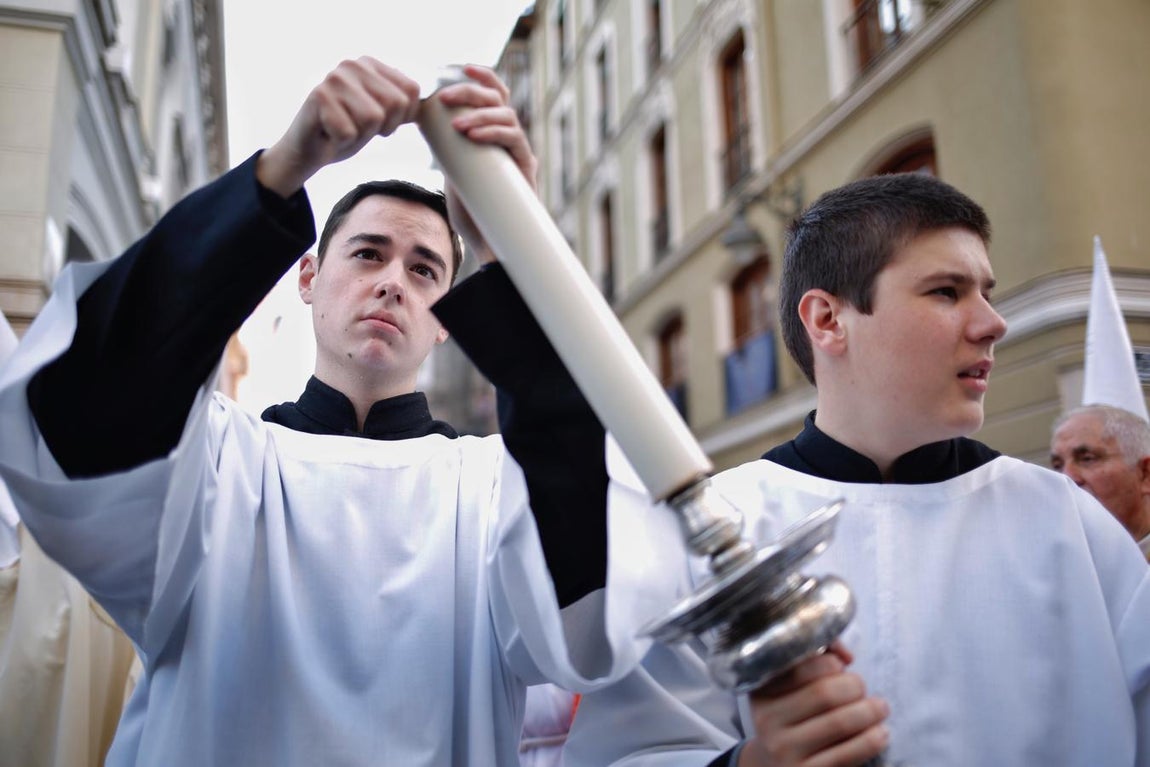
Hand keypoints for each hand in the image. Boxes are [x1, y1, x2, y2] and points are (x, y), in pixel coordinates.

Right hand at [257, 57, 420, 197]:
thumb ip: (402, 103)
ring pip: (373, 118)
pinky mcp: (319, 96)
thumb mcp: (382, 114)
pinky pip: (350, 132)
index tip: (382, 122)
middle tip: (360, 128)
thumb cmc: (348, 131)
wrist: (308, 148)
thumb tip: (434, 101)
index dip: (403, 117)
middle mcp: (353, 64)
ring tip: (345, 129)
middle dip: (383, 127)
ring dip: (362, 135)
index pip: (412, 90)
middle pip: (395, 103)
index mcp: (371, 64)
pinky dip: (343, 142)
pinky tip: (331, 134)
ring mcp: (334, 78)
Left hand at [435, 64, 537, 264]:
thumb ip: (446, 148)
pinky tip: (474, 133)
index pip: (495, 95)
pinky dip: (493, 132)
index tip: (461, 67)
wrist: (491, 244)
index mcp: (495, 134)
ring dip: (480, 114)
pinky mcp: (526, 169)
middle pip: (499, 99)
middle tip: (445, 98)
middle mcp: (510, 139)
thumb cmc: (472, 212)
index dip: (482, 77)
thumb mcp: (453, 171)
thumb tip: (420, 121)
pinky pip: (514, 140)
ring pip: (507, 116)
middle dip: (471, 92)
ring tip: (458, 125)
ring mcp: (519, 153)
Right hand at [738, 643, 889, 766]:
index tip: (842, 666)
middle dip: (854, 686)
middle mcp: (766, 719)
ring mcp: (784, 750)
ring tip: (881, 708)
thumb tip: (845, 655)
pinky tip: (881, 733)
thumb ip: (816, 658)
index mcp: (762, 690)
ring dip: (870, 711)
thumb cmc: (797, 716)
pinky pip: (847, 753)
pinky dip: (872, 740)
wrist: (778, 765)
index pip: (800, 666)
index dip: (831, 662)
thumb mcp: (794, 687)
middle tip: (863, 688)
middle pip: (824, 693)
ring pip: (839, 722)